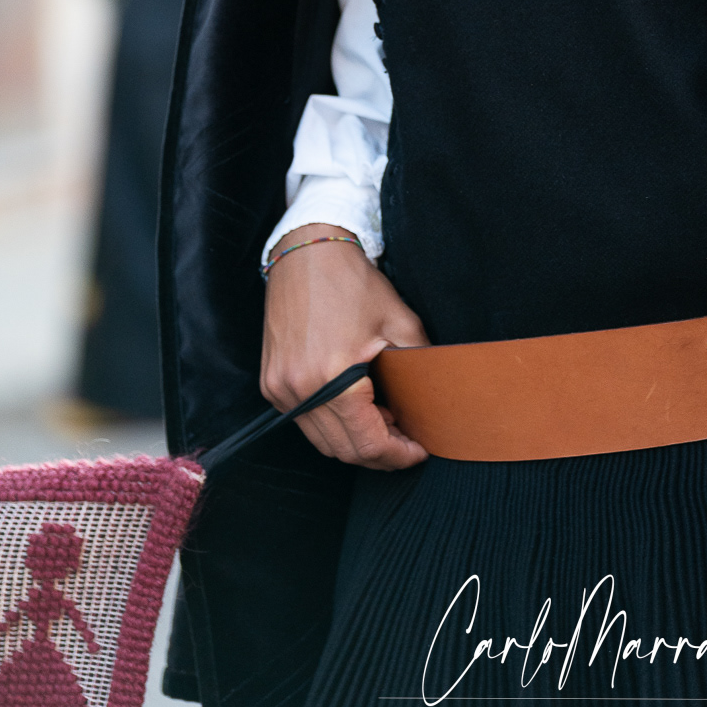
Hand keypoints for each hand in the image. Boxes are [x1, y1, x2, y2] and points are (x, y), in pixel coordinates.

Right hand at [261, 228, 430, 468]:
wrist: (308, 252)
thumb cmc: (353, 283)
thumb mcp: (400, 321)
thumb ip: (419, 366)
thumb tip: (435, 403)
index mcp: (332, 379)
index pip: (367, 443)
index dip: (397, 455)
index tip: (418, 450)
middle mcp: (298, 391)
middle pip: (343, 450)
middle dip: (379, 453)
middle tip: (406, 439)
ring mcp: (280, 389)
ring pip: (322, 442)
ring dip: (354, 441)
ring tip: (384, 421)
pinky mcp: (272, 383)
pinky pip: (305, 421)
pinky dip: (332, 424)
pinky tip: (356, 407)